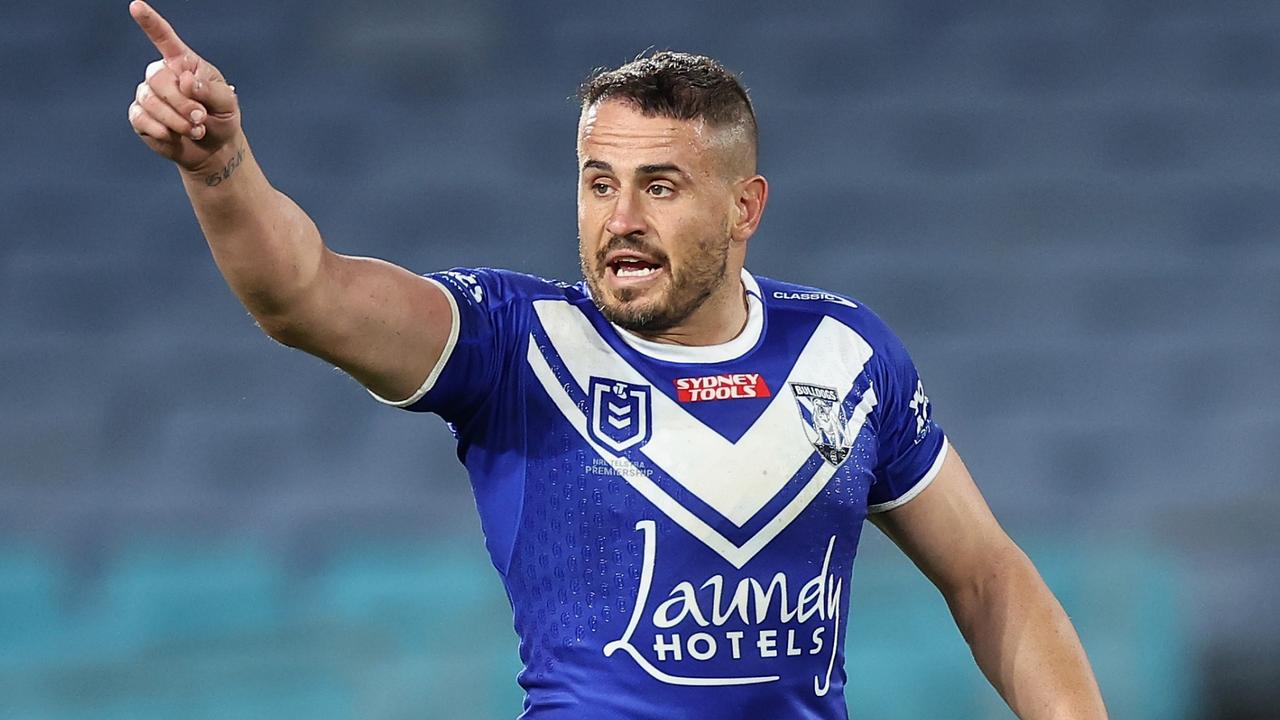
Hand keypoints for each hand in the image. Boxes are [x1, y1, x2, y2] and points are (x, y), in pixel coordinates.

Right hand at [127, 0, 240, 172]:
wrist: (214, 148)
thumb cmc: (222, 118)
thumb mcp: (227, 103)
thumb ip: (208, 89)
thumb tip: (184, 79)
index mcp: (184, 63)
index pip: (164, 38)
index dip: (150, 22)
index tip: (136, 6)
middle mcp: (162, 74)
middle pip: (159, 78)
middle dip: (182, 102)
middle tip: (201, 118)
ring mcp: (148, 94)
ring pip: (151, 101)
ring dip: (177, 120)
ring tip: (196, 130)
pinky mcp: (140, 116)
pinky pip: (141, 118)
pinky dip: (162, 130)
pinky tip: (173, 135)